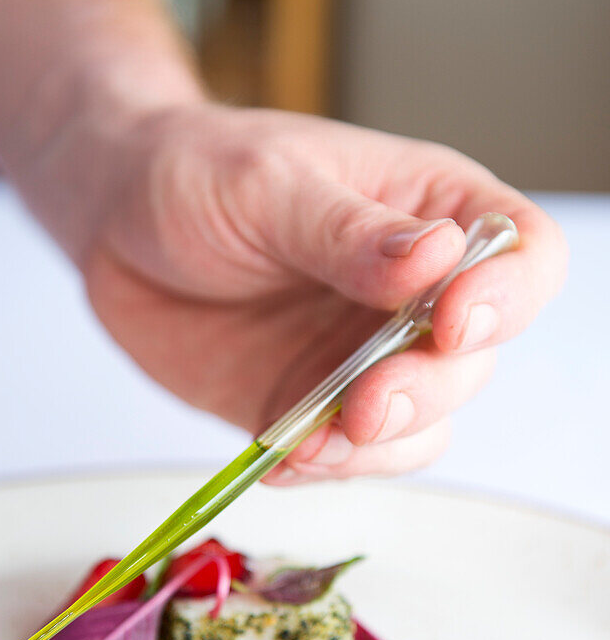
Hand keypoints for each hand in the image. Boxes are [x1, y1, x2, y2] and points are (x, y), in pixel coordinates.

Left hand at [80, 103, 566, 483]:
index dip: (509, 296)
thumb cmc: (195, 172)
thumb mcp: (268, 184)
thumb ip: (349, 232)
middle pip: (474, 359)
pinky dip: (324, 466)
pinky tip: (282, 457)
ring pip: (420, 423)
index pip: (523, 254)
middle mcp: (414, 292)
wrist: (115, 225)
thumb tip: (438, 258)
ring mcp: (364, 356)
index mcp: (429, 210)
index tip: (453, 321)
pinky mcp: (312, 404)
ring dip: (379, 445)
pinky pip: (347, 455)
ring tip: (312, 441)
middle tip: (364, 400)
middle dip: (426, 390)